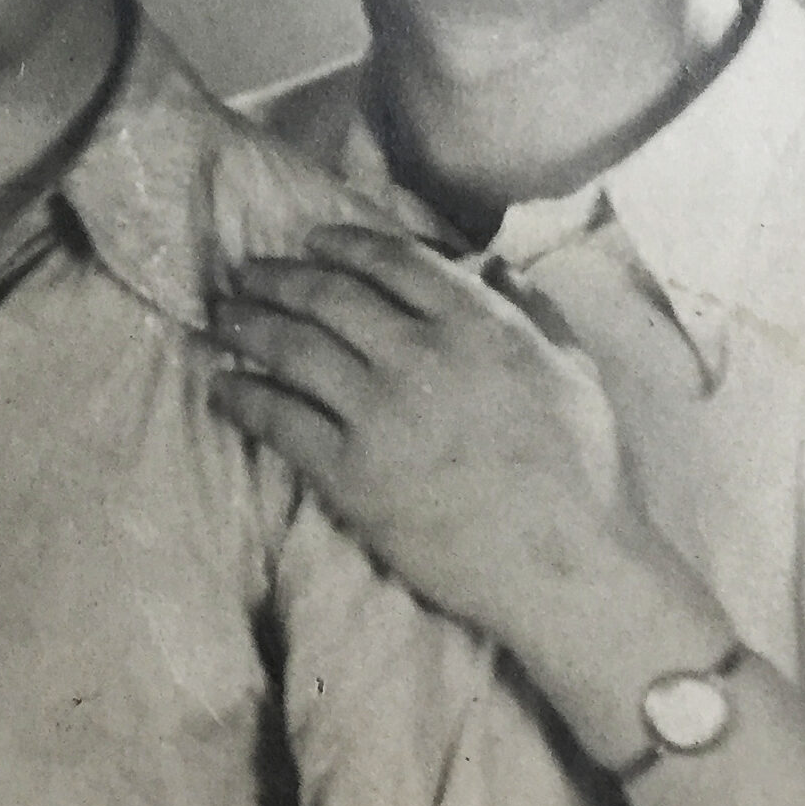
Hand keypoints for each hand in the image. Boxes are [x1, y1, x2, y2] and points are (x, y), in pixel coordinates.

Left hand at [210, 224, 719, 689]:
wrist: (565, 563)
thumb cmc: (583, 471)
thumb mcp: (574, 368)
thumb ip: (530, 309)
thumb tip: (489, 265)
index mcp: (478, 324)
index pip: (393, 261)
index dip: (342, 245)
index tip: (313, 241)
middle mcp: (420, 355)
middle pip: (328, 296)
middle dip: (278, 278)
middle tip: (245, 274)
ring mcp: (378, 414)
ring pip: (294, 349)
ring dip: (248, 326)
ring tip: (221, 318)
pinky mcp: (350, 473)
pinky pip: (280, 421)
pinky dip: (243, 397)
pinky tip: (221, 386)